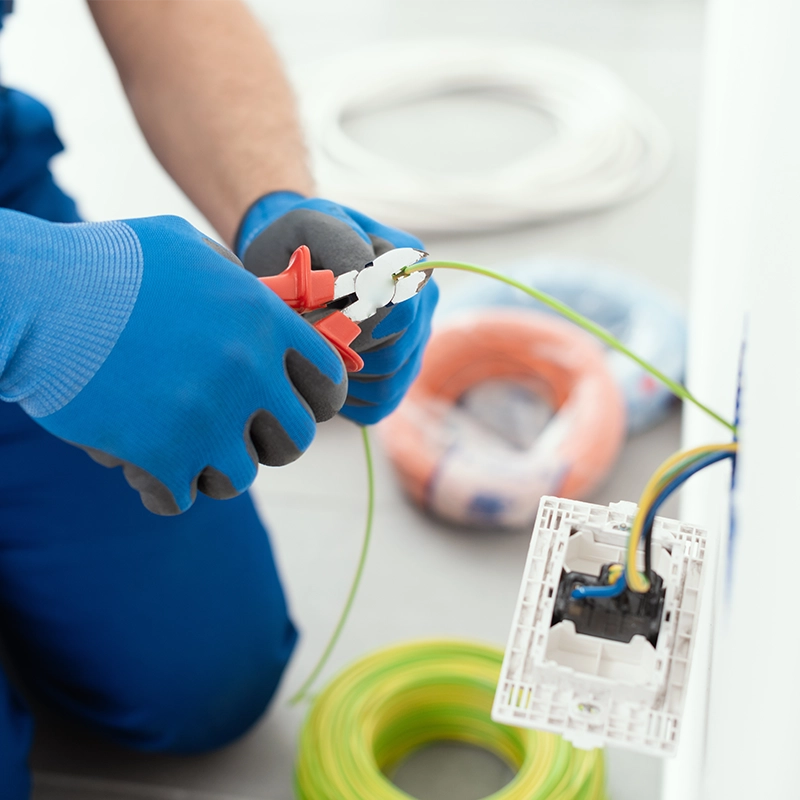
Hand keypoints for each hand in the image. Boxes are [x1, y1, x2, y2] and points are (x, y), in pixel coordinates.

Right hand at [0, 211, 345, 513]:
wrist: (32, 296)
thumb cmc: (108, 267)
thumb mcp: (189, 252)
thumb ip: (241, 288)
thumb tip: (278, 312)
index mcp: (262, 320)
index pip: (328, 382)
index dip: (315, 399)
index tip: (292, 404)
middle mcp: (247, 370)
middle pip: (295, 440)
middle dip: (267, 441)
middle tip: (234, 431)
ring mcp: (207, 416)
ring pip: (241, 477)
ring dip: (213, 467)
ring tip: (182, 445)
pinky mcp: (161, 455)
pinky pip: (182, 498)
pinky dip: (164, 488)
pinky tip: (143, 466)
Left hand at [236, 191, 437, 423]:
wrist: (289, 259)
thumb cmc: (296, 240)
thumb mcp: (311, 226)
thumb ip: (340, 247)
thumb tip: (366, 293)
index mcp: (410, 263)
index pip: (396, 314)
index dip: (349, 325)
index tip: (307, 317)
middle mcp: (424, 304)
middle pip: (393, 355)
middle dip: (341, 352)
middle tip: (304, 336)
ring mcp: (416, 341)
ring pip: (388, 384)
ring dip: (342, 377)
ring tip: (313, 349)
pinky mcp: (400, 374)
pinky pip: (381, 405)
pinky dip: (347, 399)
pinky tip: (324, 370)